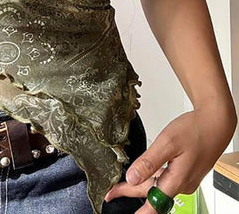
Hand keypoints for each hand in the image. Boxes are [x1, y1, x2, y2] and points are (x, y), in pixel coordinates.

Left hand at [104, 107, 236, 212]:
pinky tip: (145, 172)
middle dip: (131, 191)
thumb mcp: (168, 142)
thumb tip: (132, 177)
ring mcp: (185, 179)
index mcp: (177, 180)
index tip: (116, 201)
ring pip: (159, 186)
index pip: (153, 203)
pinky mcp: (186, 172)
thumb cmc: (195, 130)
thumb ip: (149, 161)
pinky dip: (152, 178)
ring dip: (141, 185)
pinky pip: (166, 179)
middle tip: (113, 191)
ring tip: (123, 184)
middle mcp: (182, 184)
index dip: (136, 209)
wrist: (215, 123)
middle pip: (152, 193)